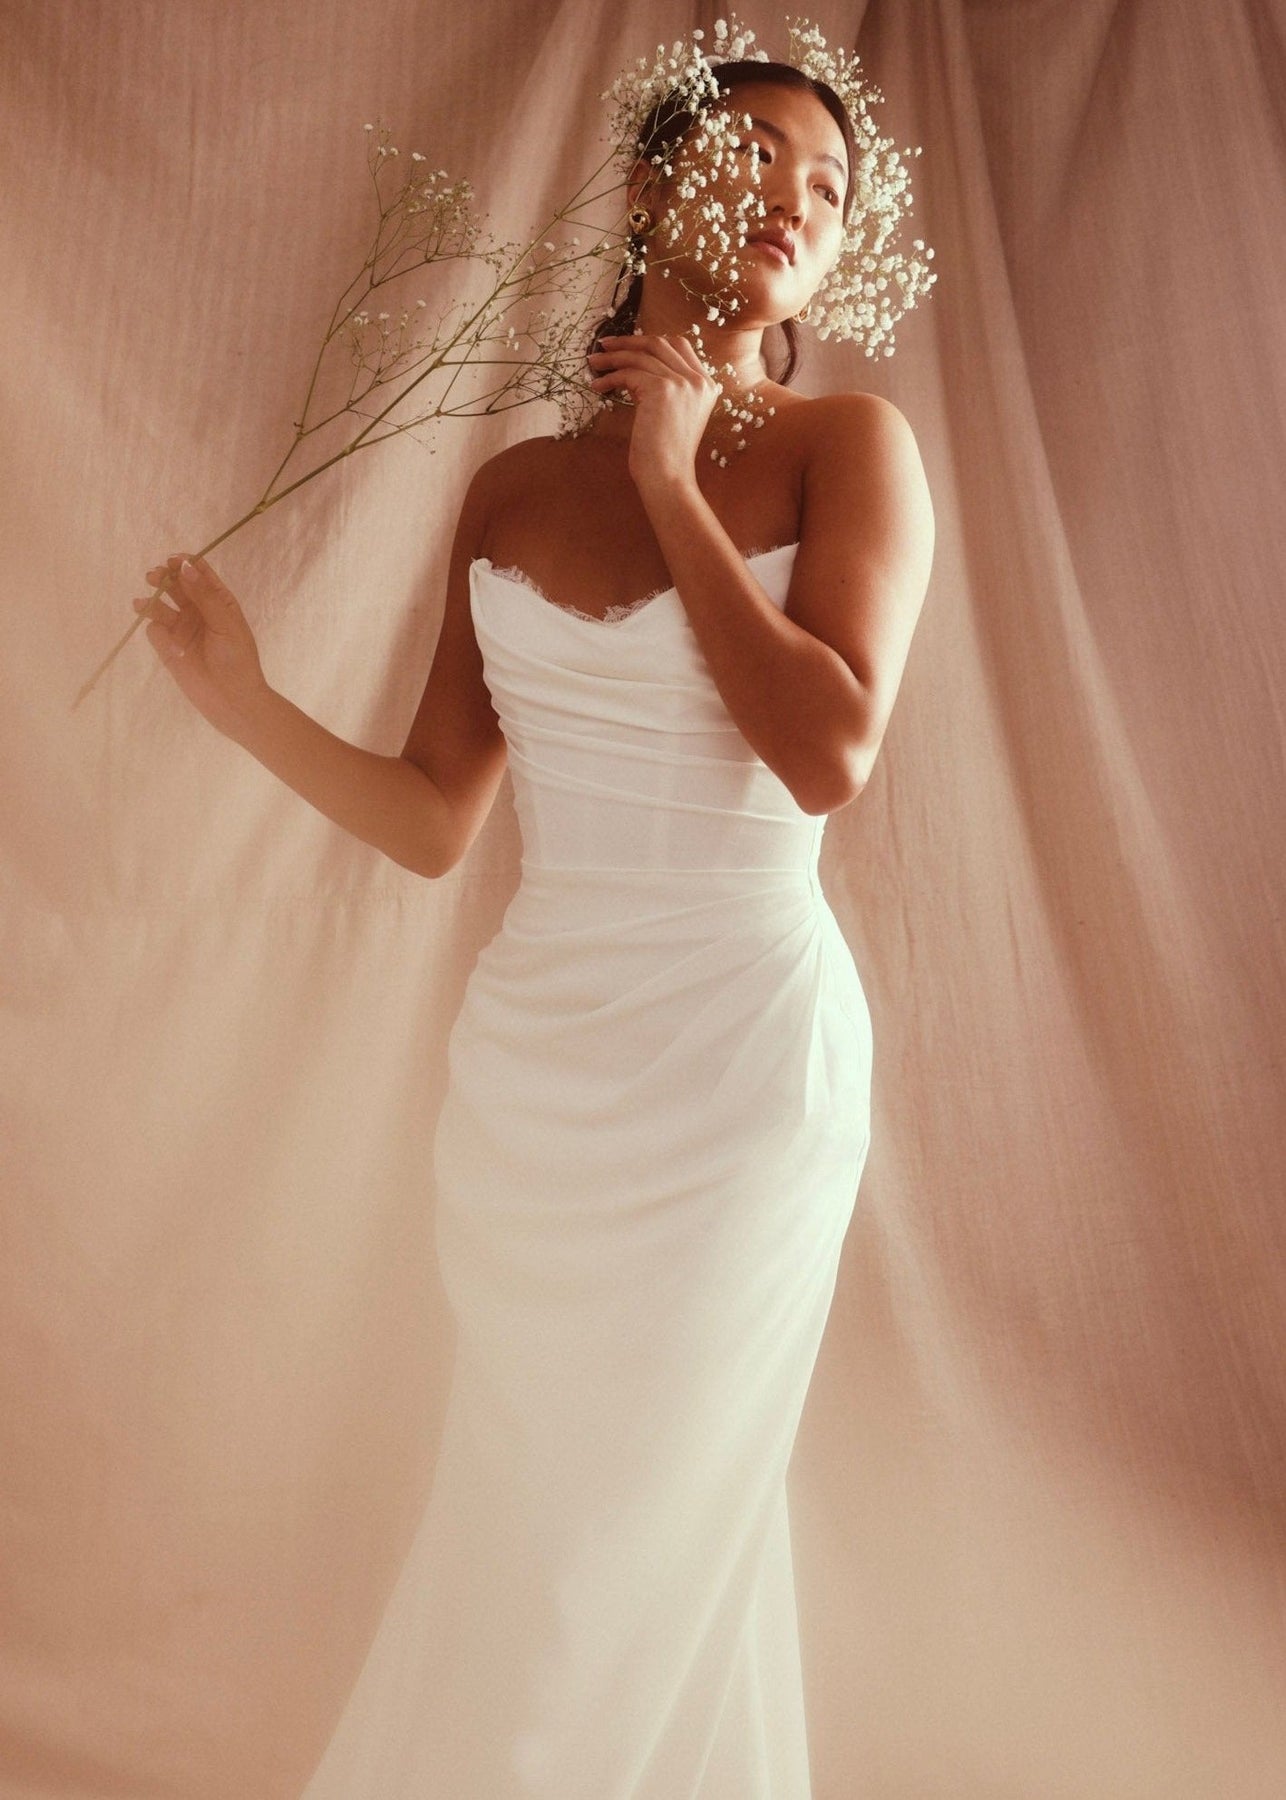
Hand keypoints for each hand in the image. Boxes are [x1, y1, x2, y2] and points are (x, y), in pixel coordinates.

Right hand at [134, 553, 270, 736]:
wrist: (232, 700)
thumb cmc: (237, 660)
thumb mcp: (225, 623)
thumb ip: (205, 595)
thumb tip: (186, 567)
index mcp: (218, 602)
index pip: (199, 574)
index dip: (186, 564)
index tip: (173, 561)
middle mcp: (198, 611)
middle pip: (176, 585)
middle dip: (164, 578)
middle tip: (153, 576)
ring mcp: (182, 629)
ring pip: (161, 606)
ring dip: (152, 600)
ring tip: (143, 603)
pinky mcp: (168, 648)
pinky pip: (155, 630)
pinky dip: (155, 629)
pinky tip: (164, 640)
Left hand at [587, 332, 718, 495]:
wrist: (667, 477)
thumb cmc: (665, 455)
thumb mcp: (671, 413)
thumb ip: (663, 388)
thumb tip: (632, 367)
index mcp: (706, 385)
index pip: (679, 346)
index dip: (650, 342)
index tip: (627, 345)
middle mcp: (698, 380)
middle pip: (659, 343)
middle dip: (628, 341)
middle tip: (604, 344)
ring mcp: (683, 383)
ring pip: (641, 356)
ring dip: (613, 357)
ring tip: (593, 362)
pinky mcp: (663, 389)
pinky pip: (629, 373)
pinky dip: (610, 377)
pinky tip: (598, 386)